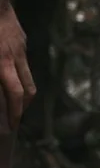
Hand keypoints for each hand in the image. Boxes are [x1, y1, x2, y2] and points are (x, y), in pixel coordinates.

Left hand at [0, 0, 34, 134]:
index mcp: (1, 60)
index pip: (15, 94)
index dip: (15, 113)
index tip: (12, 127)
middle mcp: (15, 57)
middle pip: (28, 90)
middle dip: (22, 108)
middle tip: (14, 119)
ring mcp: (21, 48)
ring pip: (28, 77)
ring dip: (22, 93)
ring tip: (12, 102)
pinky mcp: (22, 40)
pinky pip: (22, 62)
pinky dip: (17, 74)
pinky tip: (6, 73)